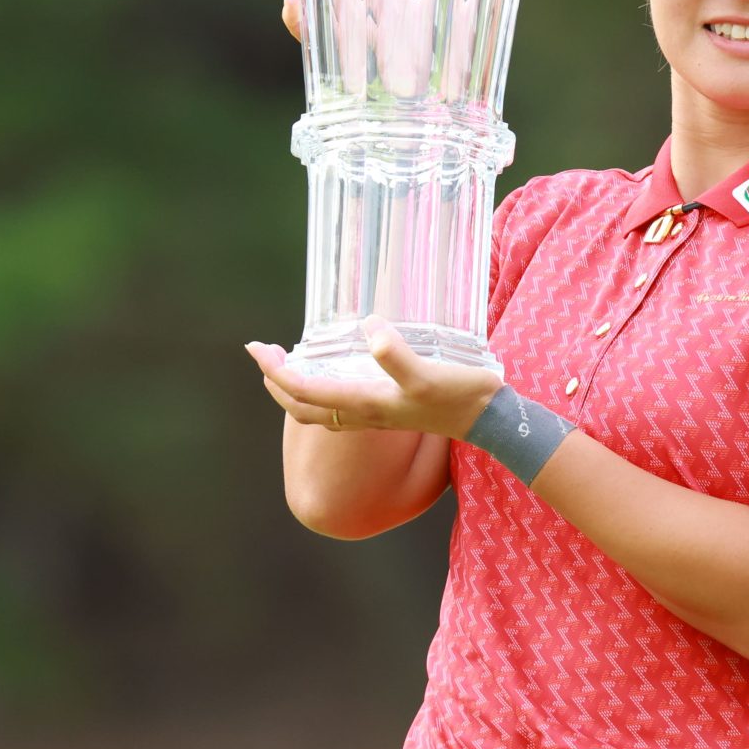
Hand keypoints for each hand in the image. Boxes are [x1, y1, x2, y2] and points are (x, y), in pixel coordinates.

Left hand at [245, 315, 502, 439]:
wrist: (490, 420)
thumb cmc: (460, 396)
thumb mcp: (428, 374)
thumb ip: (396, 356)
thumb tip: (369, 329)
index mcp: (363, 402)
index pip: (302, 391)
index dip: (275, 371)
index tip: (258, 347)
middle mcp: (362, 413)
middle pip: (300, 406)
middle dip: (275, 381)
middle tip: (264, 351)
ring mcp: (375, 415)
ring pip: (317, 410)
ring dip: (294, 389)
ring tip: (286, 363)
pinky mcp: (389, 410)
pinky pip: (338, 406)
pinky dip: (320, 391)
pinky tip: (330, 371)